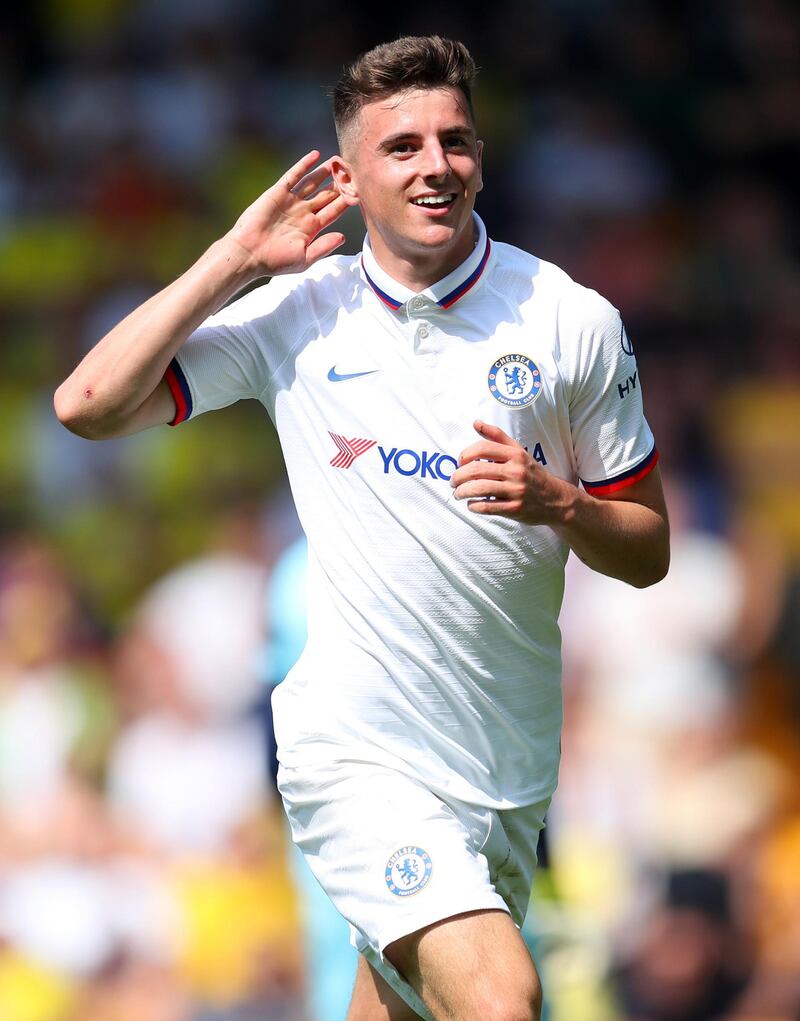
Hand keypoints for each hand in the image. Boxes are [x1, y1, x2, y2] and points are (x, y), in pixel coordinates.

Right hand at [226, 150, 349, 275]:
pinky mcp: (278, 193)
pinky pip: (293, 175)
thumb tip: (343, 236)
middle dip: (339, 184)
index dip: (346, 202)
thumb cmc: (276, 261)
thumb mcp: (305, 258)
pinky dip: (304, 165)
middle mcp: (303, 213)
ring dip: (325, 172)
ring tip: (338, 161)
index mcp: (312, 229)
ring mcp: (291, 202)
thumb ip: (324, 247)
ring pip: (312, 183)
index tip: (361, 192)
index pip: (333, 212)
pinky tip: (316, 155)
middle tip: (354, 172)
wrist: (250, 254)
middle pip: (326, 195)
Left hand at [451, 420, 573, 524]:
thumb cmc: (532, 473)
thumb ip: (497, 437)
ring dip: (462, 492)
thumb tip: (475, 423)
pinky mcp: (515, 509)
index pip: (483, 448)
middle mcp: (516, 471)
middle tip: (453, 481)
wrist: (556, 499)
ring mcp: (516, 490)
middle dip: (458, 476)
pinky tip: (471, 504)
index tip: (459, 462)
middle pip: (476, 470)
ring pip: (479, 489)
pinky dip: (473, 506)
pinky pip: (487, 507)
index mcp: (516, 454)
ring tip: (458, 494)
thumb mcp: (519, 452)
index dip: (465, 454)